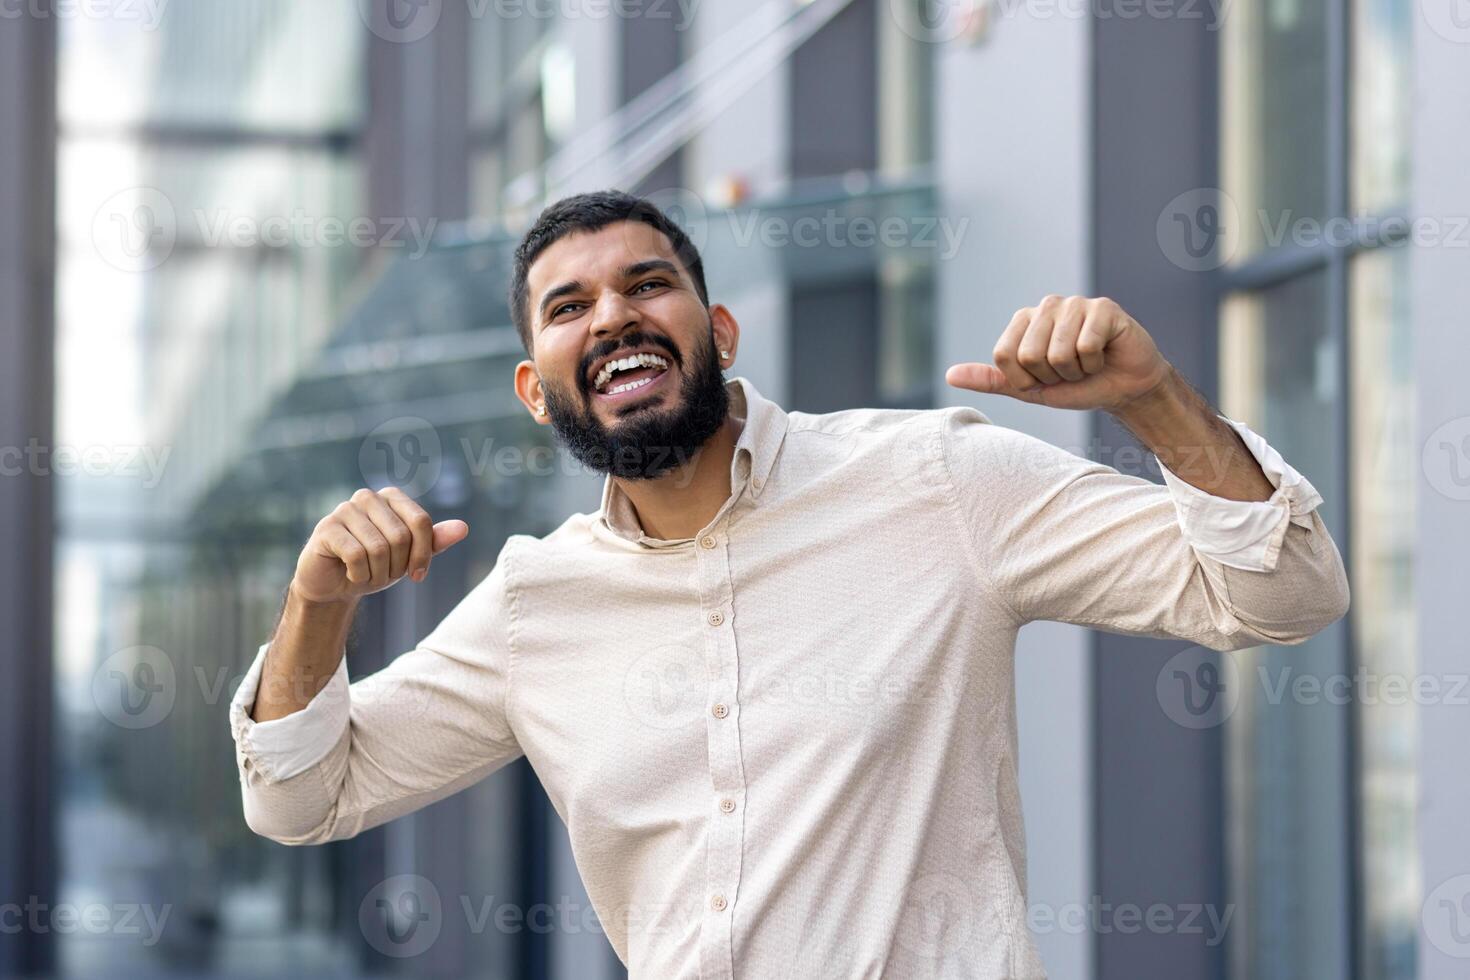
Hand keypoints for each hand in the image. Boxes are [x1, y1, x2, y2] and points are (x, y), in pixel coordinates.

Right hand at [292, 487, 468, 603]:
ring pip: (378, 548)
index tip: (417, 575)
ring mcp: (344, 509)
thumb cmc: (374, 566)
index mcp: (392, 498)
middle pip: (400, 536)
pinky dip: (359, 575)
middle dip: (396, 567)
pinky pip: (356, 556)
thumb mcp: (409, 557)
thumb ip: (434, 541)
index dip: (423, 554)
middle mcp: (368, 497)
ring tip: (366, 575)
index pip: (421, 522)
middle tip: (382, 575)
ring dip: (377, 574)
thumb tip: (463, 528)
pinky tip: (349, 574)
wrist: (334, 586)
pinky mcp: (326, 527)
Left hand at [945, 295, 1171, 411]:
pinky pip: (1086, 346)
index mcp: (1023, 321)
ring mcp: (1075, 303)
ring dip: (1076, 371)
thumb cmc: (1077, 386)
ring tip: (1086, 364)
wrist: (1124, 389)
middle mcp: (1046, 306)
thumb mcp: (1029, 389)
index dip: (1025, 380)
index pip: (1004, 356)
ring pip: (1058, 353)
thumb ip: (991, 380)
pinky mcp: (1103, 307)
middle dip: (1052, 377)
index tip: (1044, 379)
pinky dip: (1095, 363)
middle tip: (1070, 372)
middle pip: (1029, 355)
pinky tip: (1104, 355)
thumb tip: (950, 375)